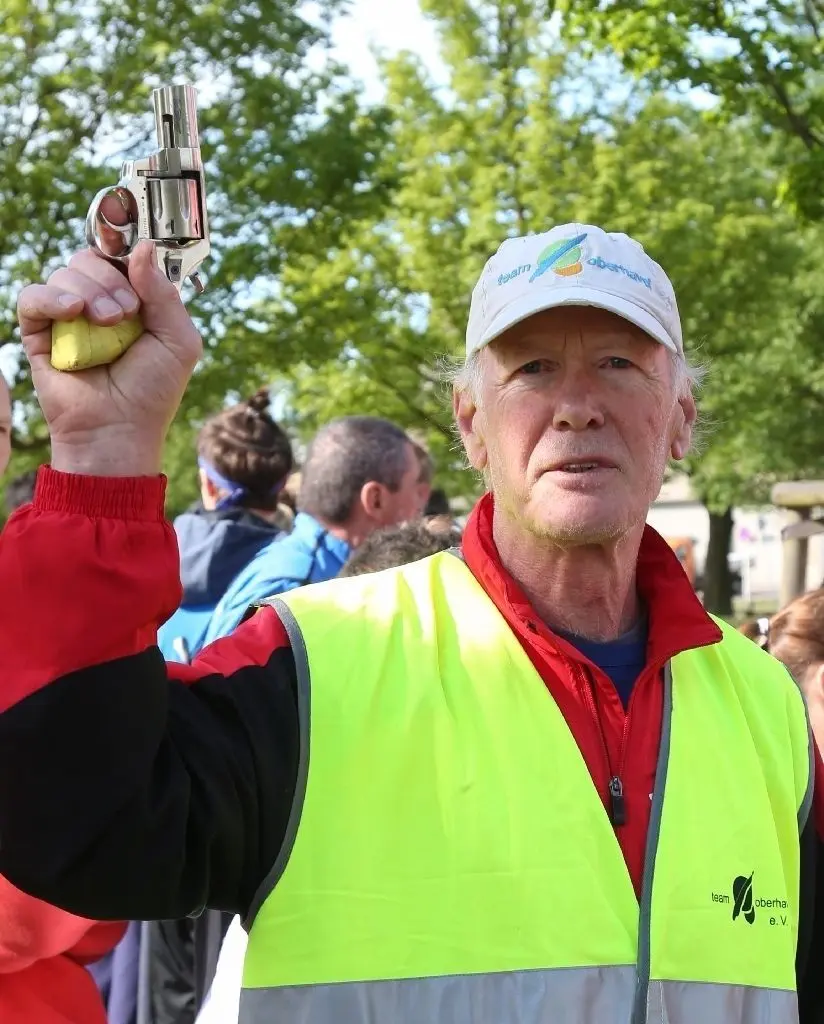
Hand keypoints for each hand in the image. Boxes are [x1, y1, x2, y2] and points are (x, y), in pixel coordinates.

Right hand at [17, 240, 201, 476]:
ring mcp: (68, 317)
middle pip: (93, 258)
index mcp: (135, 301)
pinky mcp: (39, 333)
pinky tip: (72, 312)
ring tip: (106, 324)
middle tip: (126, 313)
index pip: (124, 256)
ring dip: (89, 290)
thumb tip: (144, 247)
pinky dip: (51, 297)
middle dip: (111, 279)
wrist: (119, 430)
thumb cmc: (152, 391)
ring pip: (66, 271)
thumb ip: (165, 293)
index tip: (136, 265)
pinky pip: (33, 295)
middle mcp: (99, 303)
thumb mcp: (179, 340)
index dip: (127, 254)